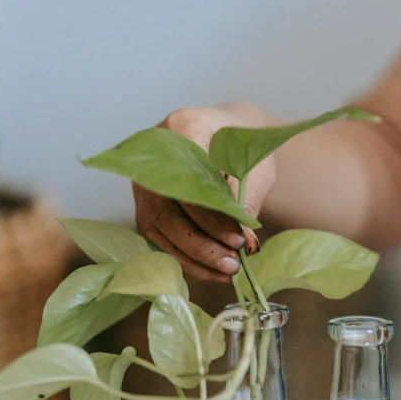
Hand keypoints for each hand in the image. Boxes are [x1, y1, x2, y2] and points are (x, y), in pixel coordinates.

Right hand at [133, 103, 276, 282]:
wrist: (228, 136)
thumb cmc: (244, 148)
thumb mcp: (255, 166)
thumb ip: (247, 202)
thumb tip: (244, 245)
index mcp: (183, 127)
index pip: (187, 181)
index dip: (210, 217)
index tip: (237, 239)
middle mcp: (154, 157)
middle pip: (166, 210)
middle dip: (201, 244)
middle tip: (231, 263)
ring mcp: (145, 182)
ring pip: (159, 230)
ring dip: (193, 259)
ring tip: (226, 271)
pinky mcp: (146, 206)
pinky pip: (160, 239)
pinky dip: (187, 260)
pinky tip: (212, 271)